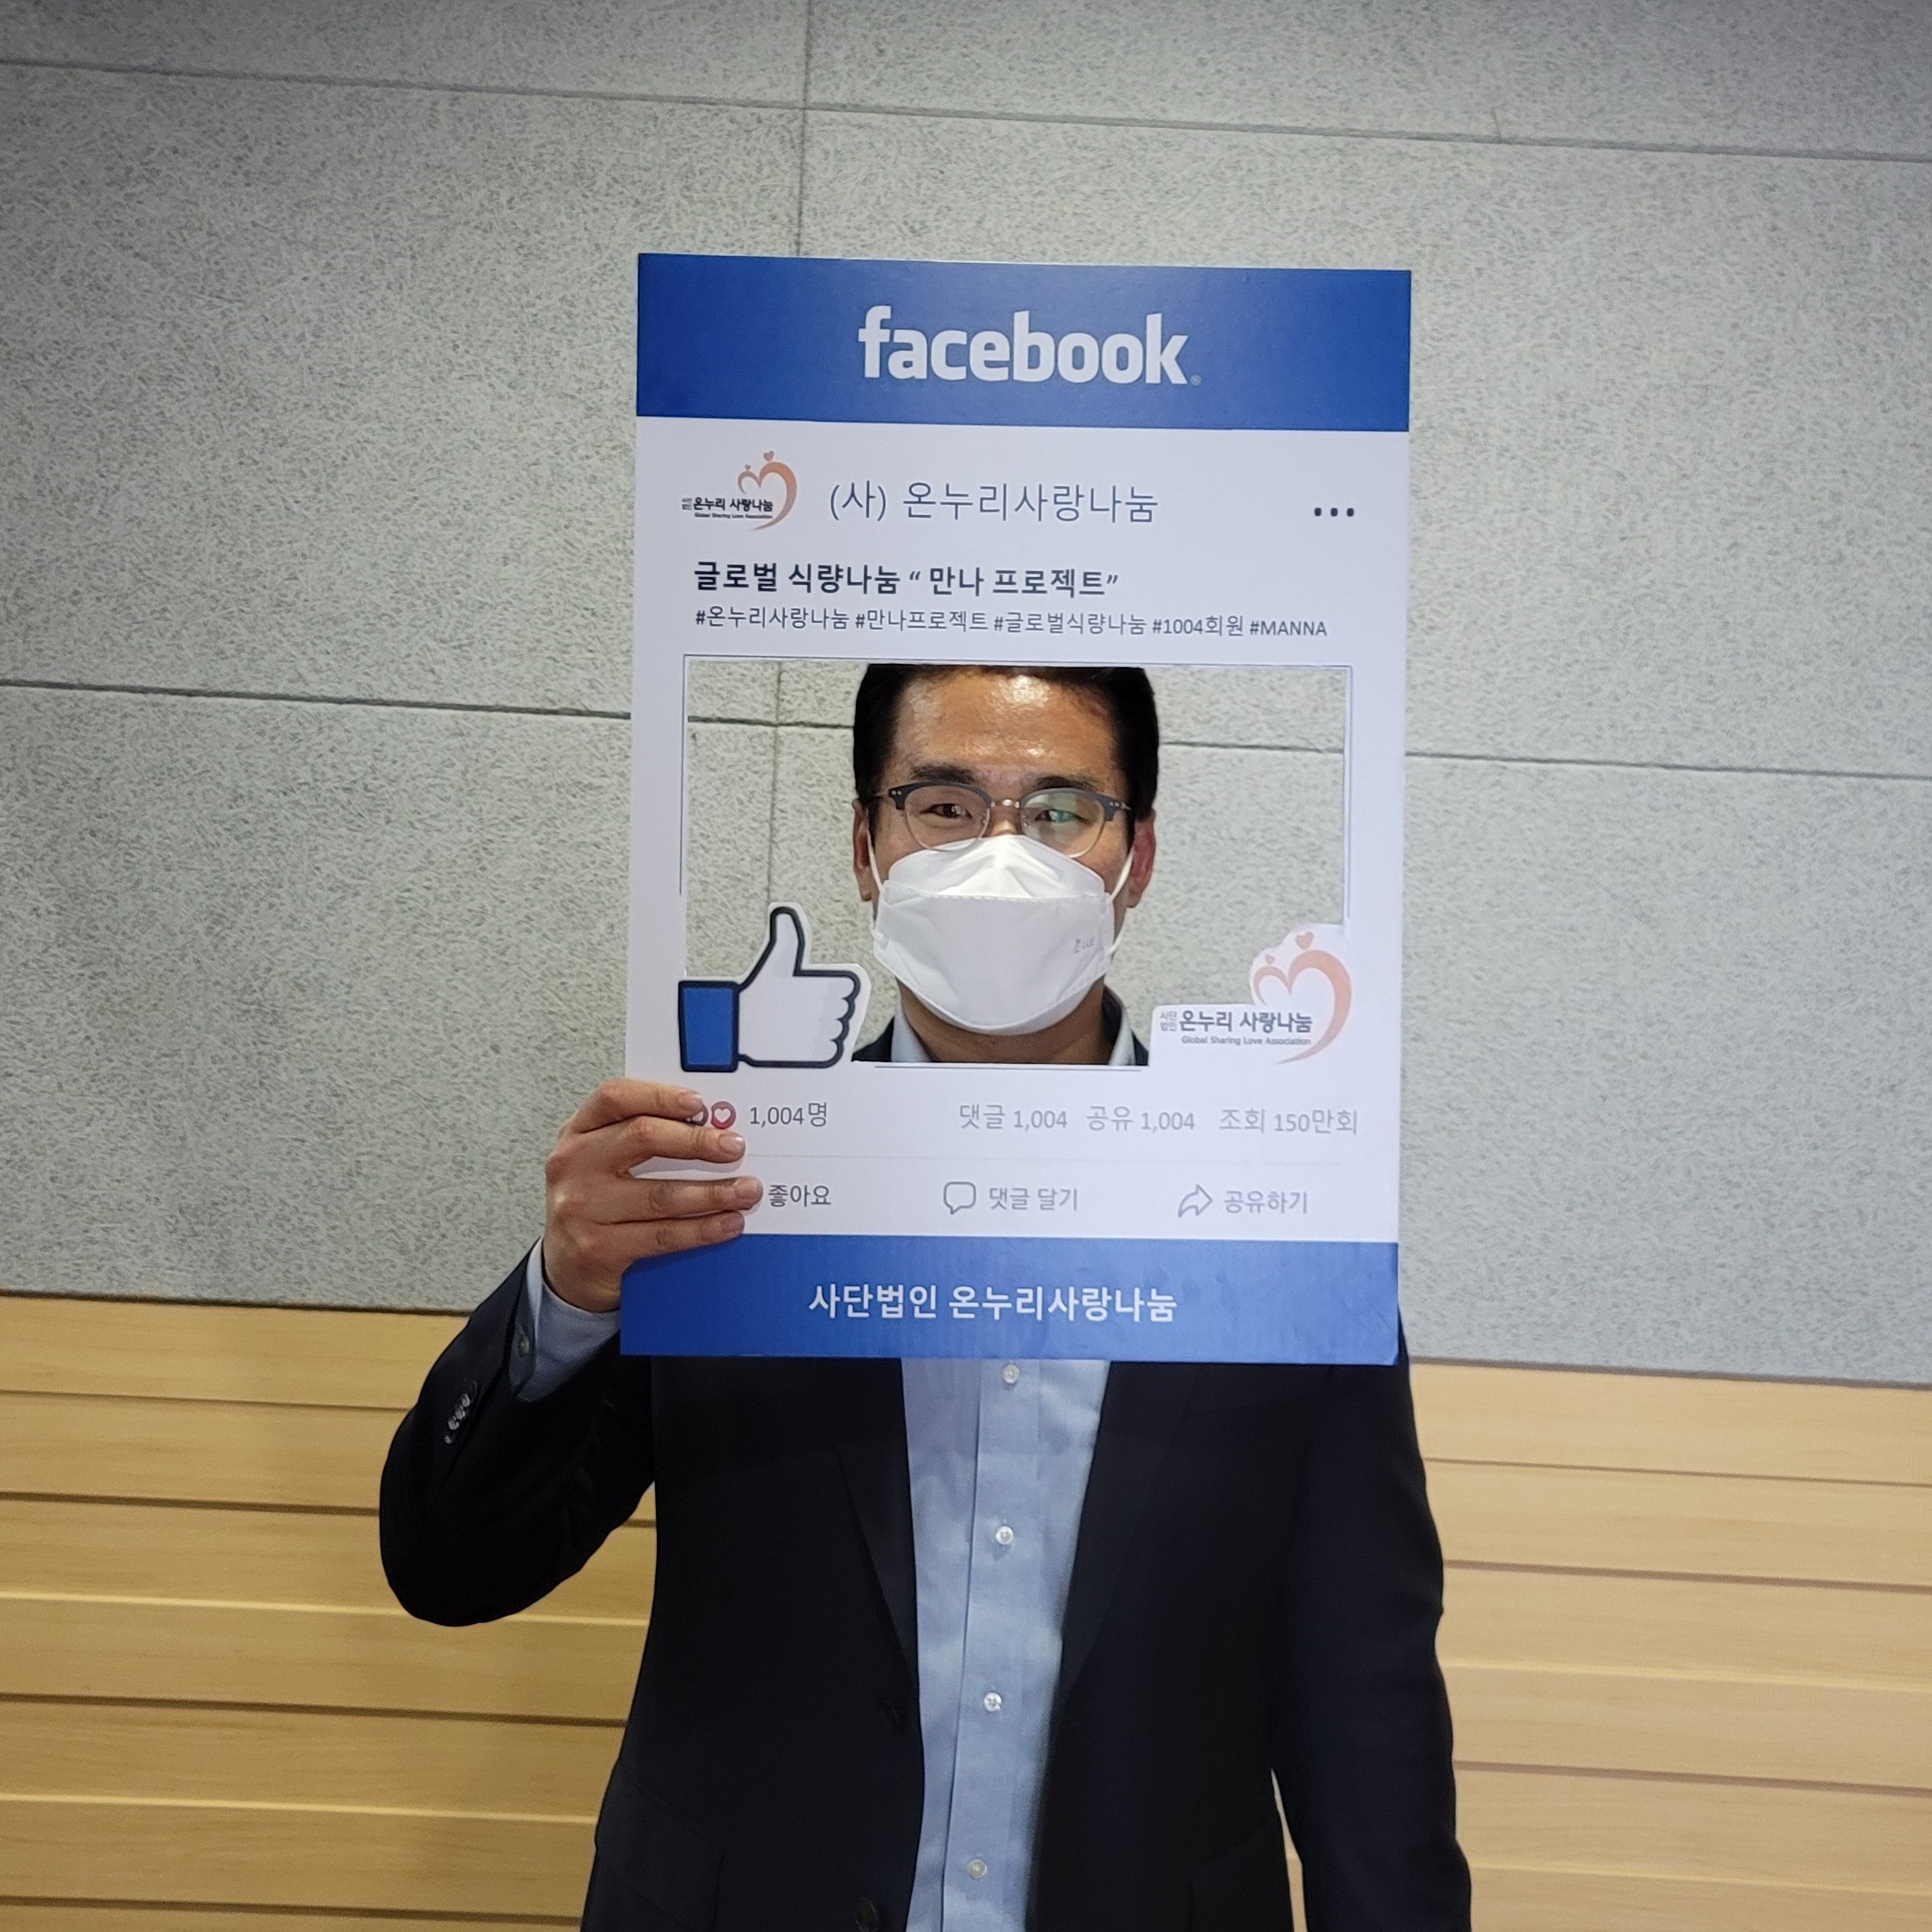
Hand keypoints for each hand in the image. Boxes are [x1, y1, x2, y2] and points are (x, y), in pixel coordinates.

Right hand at [540, 1080, 757, 1312]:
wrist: (564, 1267)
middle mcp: (574, 1164)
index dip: (660, 1096)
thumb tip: (714, 1125)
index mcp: (578, 1132)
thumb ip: (642, 1137)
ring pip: (660, 1194)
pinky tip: (728, 1224)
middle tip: (735, 1147)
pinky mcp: (597, 1248)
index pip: (614, 1097)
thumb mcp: (605, 1160)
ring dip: (713, 1192)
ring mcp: (581, 1207)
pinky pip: (662, 1235)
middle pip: (642, 1137)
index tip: (700, 1103)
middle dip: (697, 1141)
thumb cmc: (597, 1202)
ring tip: (747, 1191)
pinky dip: (702, 1229)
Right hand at [678, 904, 866, 1071]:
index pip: (850, 987)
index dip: (838, 988)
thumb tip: (784, 911)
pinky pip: (833, 1050)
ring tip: (806, 1022)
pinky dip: (824, 1047)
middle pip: (845, 1008)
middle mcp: (829, 1008)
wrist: (739, 1027)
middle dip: (832, 1008)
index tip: (823, 989)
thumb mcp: (775, 958)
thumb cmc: (757, 992)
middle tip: (810, 1007)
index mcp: (826, 982)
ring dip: (828, 1027)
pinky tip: (807, 1039)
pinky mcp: (817, 1054)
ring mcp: (823, 1032)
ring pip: (839, 1029)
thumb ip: (787, 935)